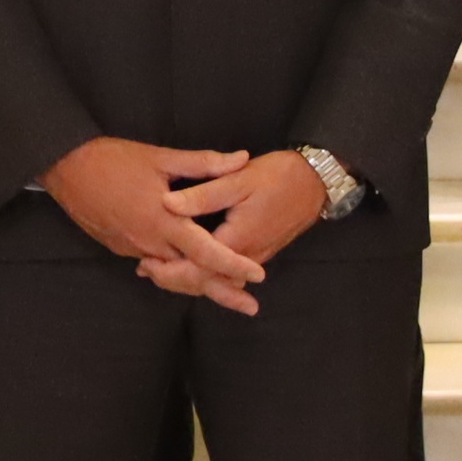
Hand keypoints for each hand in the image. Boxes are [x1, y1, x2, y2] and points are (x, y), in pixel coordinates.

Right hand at [43, 139, 267, 310]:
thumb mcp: (161, 158)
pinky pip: (153, 265)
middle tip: (250, 306)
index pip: (206, 252)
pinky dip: (173, 270)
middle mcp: (149, 242)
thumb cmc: (113, 160)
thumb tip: (242, 159)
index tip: (259, 276)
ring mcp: (132, 249)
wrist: (66, 167)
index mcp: (164, 221)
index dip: (234, 266)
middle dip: (222, 291)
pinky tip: (185, 269)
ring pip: (171, 274)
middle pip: (191, 276)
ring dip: (197, 283)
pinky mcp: (120, 248)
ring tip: (226, 292)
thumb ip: (204, 163)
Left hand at [150, 150, 329, 311]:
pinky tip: (190, 265)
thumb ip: (203, 195)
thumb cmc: (278, 177)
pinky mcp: (257, 254)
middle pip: (205, 282)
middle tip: (145, 270)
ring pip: (217, 281)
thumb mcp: (238, 180)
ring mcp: (254, 258)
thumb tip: (166, 204)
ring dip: (188, 280)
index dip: (169, 270)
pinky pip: (227, 274)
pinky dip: (206, 274)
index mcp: (237, 241)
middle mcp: (246, 257)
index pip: (197, 269)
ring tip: (158, 272)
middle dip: (173, 280)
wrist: (316, 182)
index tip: (145, 262)